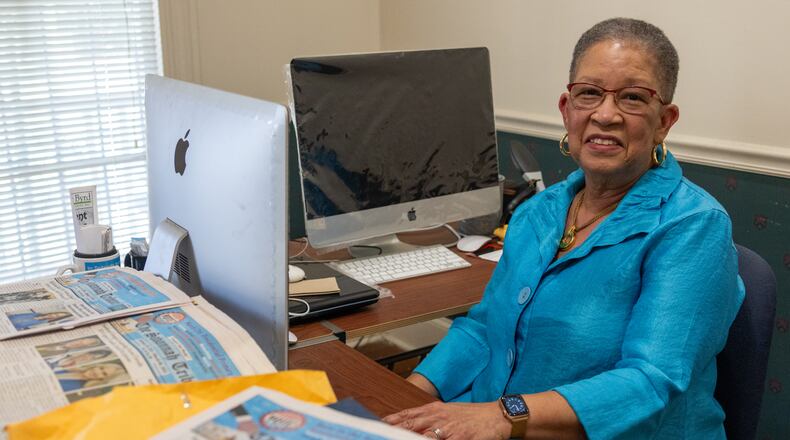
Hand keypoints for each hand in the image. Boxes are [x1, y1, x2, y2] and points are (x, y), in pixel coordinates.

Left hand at [383, 401, 510, 439]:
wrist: (497, 415)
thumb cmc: (472, 416)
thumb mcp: (448, 413)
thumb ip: (430, 419)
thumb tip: (413, 425)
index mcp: (434, 409)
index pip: (407, 414)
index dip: (392, 420)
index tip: (378, 424)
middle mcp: (439, 417)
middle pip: (410, 424)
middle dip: (394, 430)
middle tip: (377, 433)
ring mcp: (449, 428)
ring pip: (423, 435)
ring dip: (409, 438)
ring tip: (394, 439)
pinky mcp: (460, 437)